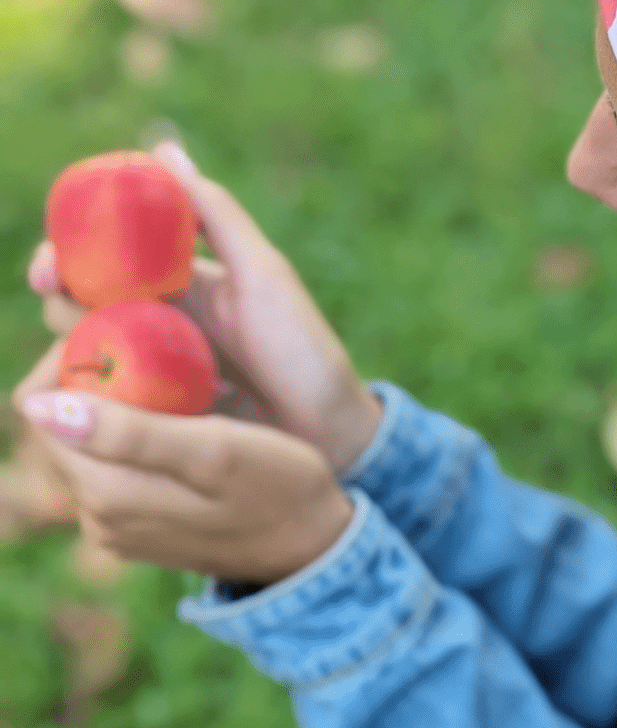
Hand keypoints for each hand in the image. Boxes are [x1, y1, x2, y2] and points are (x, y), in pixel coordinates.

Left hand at [12, 337, 355, 584]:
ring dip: (123, 398)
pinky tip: (189, 410)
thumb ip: (131, 434)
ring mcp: (118, 523)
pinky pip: (118, 459)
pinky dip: (141, 424)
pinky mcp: (143, 521)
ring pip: (90, 437)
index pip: (41, 404)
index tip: (129, 332)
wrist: (317, 543)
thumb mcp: (213, 451)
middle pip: (61, 420)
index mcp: (105, 493)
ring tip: (181, 374)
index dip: (74, 356)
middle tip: (160, 345)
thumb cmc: (278, 486)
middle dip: (99, 375)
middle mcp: (97, 514)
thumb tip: (40, 408)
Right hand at [26, 141, 383, 476]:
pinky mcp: (151, 419)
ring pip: (83, 348)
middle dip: (62, 297)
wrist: (328, 434)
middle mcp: (159, 320)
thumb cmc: (301, 347)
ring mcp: (153, 370)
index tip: (50, 264)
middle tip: (68, 308)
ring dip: (70, 345)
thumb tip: (163, 149)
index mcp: (181, 280)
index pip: (106, 254)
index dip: (68, 252)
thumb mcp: (262, 273)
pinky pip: (101, 402)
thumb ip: (217, 215)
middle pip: (82, 299)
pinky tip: (84, 403)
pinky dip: (84, 397)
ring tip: (91, 354)